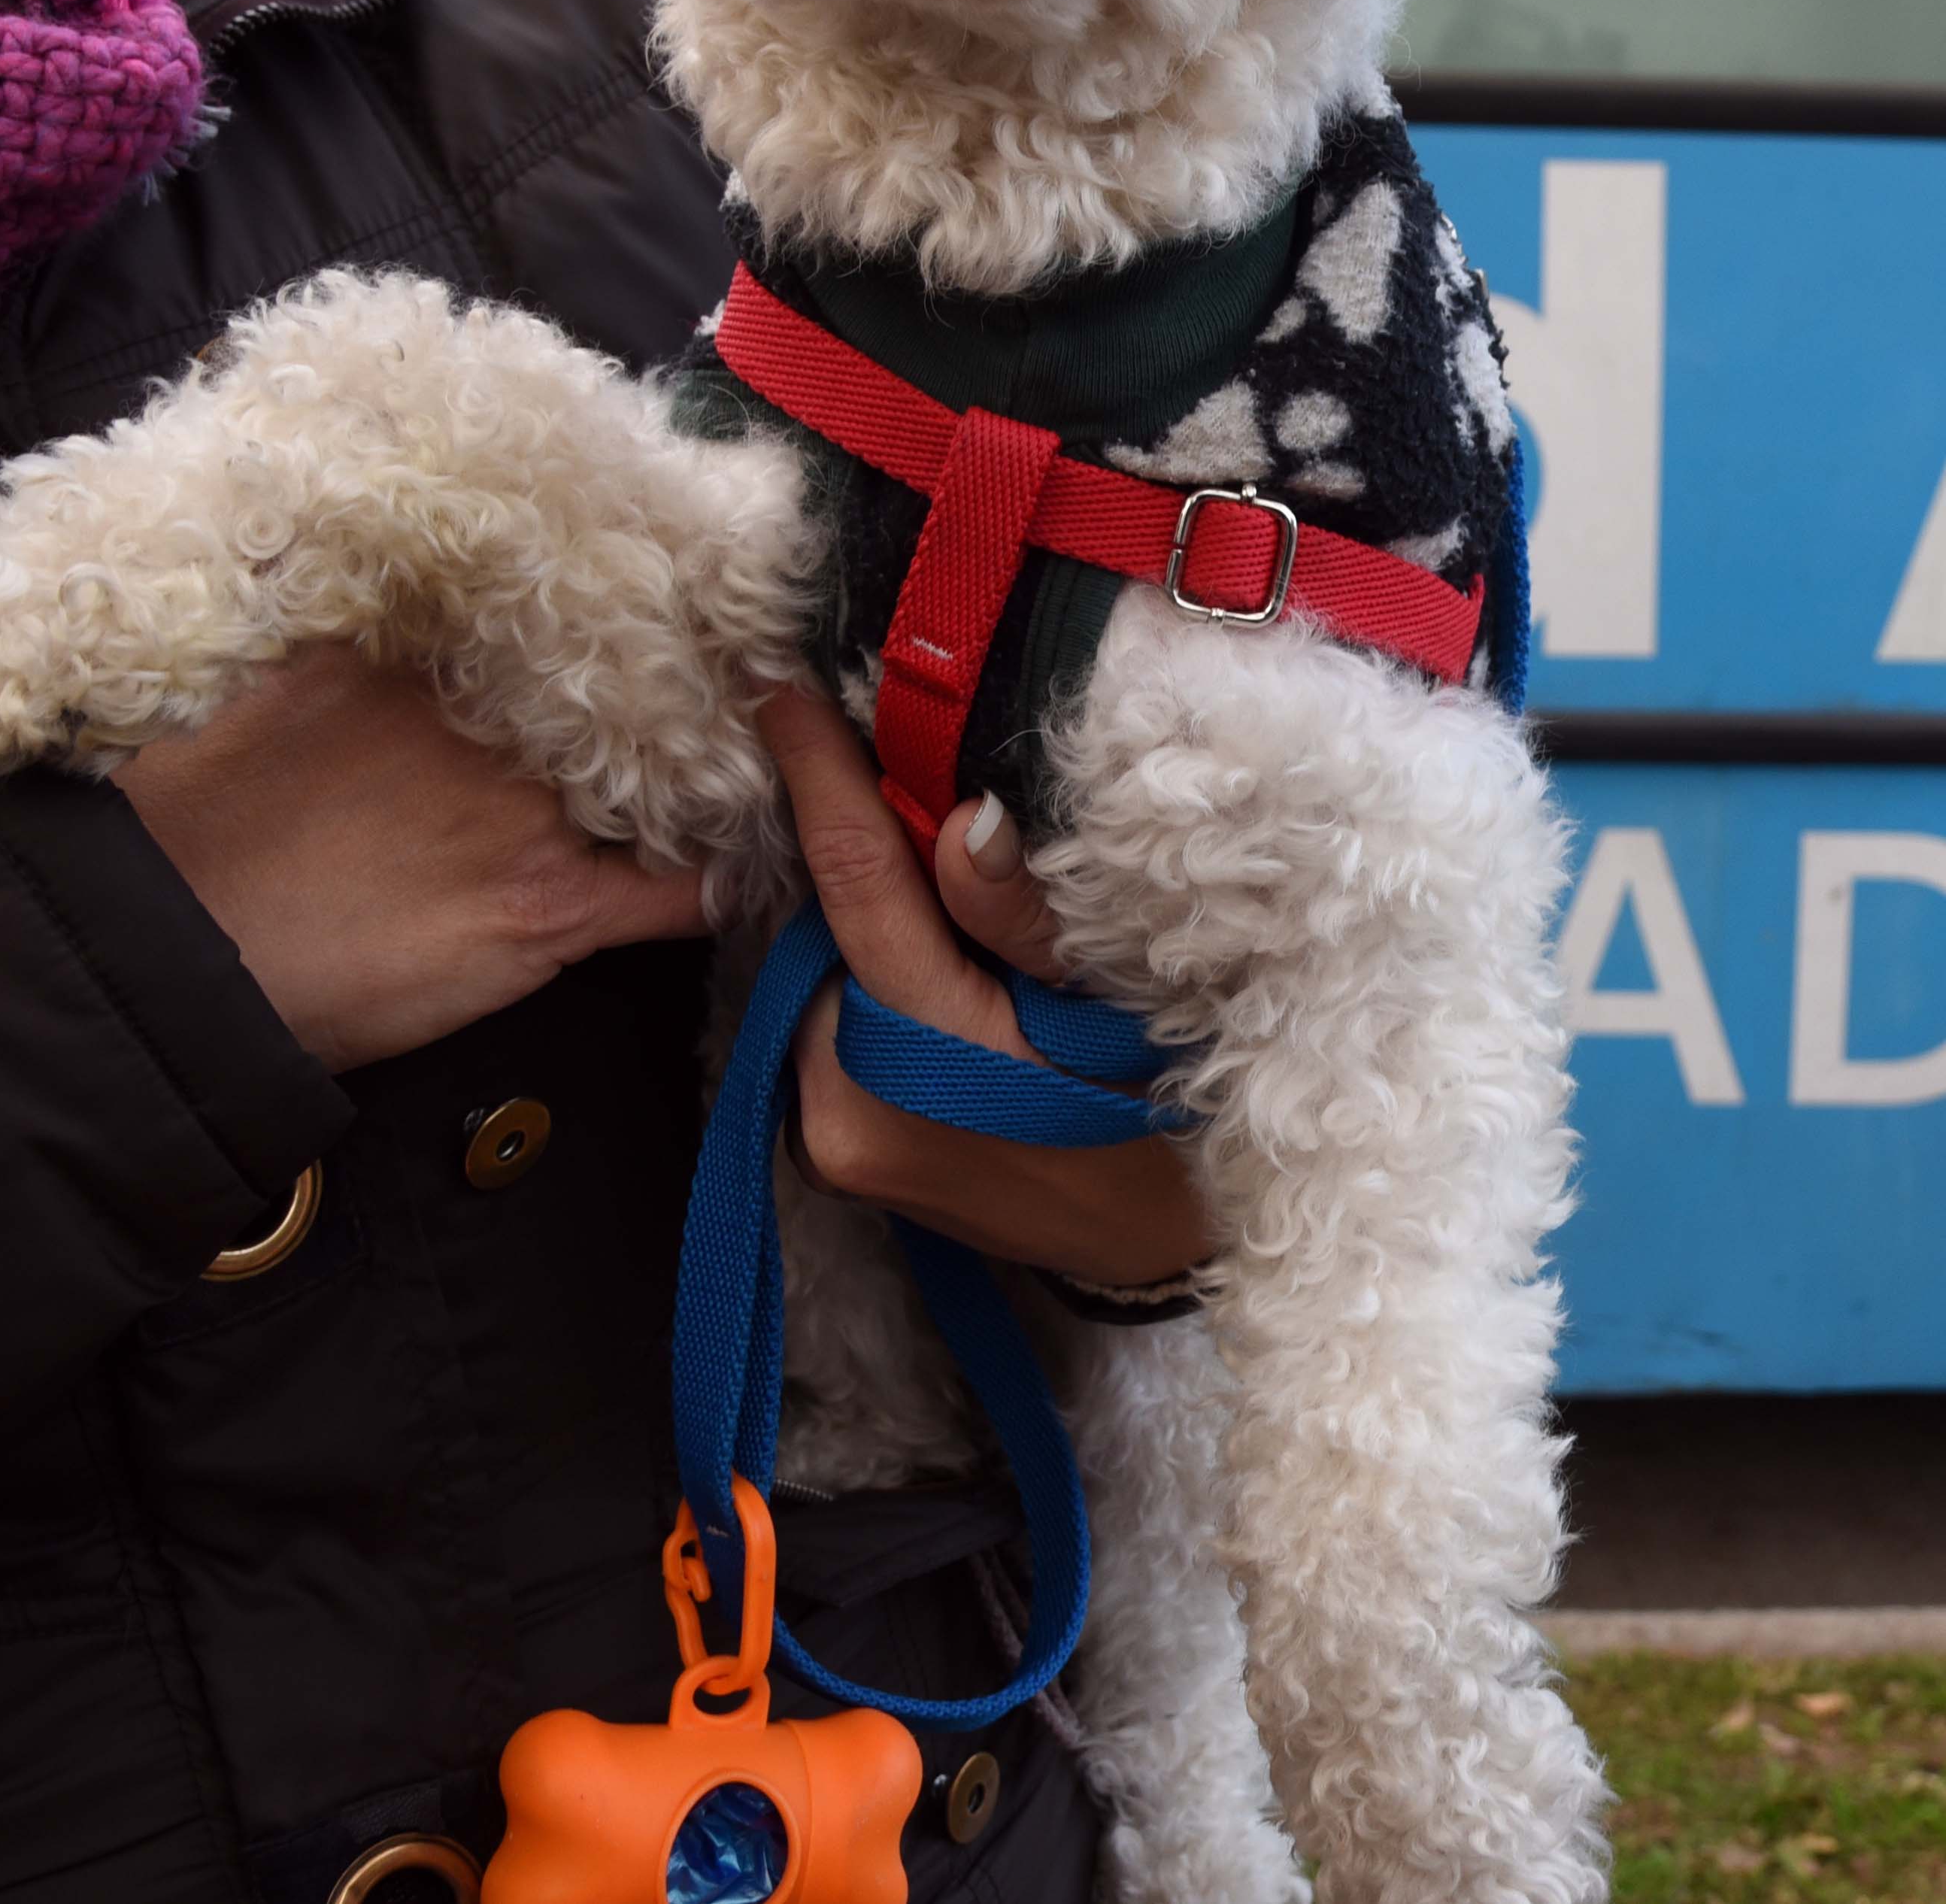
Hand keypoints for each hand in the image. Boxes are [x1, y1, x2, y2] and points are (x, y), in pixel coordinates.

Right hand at [113, 642, 712, 1072]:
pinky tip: (754, 875)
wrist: (182, 960)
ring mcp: (532, 815)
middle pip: (626, 697)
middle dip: (676, 697)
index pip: (556, 627)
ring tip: (746, 776)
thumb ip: (345, 645)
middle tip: (733, 691)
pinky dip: (728, 881)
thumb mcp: (271, 701)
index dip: (612, 635)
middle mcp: (494, 728)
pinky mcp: (552, 907)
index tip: (656, 624)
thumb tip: (389, 591)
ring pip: (671, 779)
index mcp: (422, 667)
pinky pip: (684, 889)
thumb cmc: (204, 839)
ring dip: (711, 781)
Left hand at [762, 689, 1218, 1287]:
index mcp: (923, 1060)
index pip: (855, 886)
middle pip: (828, 933)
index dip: (821, 779)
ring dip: (867, 927)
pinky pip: (834, 1031)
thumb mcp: (1124, 1012)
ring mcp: (832, 1144)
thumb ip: (1029, 921)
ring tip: (951, 907)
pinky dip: (871, 986)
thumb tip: (964, 820)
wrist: (1159, 1253)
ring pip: (827, 978)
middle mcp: (847, 1109)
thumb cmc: (1164, 1124)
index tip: (781, 692)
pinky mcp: (835, 1158)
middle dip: (860, 858)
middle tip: (913, 794)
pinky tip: (937, 977)